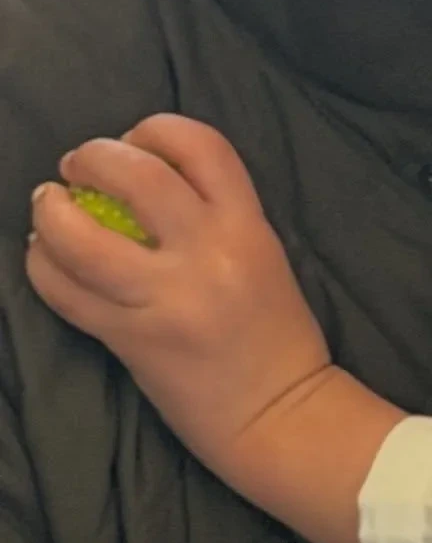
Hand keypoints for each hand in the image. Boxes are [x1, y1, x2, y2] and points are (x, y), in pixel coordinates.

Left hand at [27, 116, 330, 479]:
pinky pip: (68, 293)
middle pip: (138, 175)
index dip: (156, 128)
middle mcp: (209, 252)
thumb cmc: (276, 333)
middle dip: (94, 157)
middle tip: (76, 165)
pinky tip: (42, 256)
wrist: (279, 414)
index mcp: (249, 224)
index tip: (134, 139)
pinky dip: (43, 266)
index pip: (200, 146)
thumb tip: (144, 178)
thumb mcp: (263, 254)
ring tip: (46, 205)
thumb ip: (216, 216)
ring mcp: (166, 297)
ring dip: (51, 211)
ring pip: (85, 237)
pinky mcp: (132, 339)